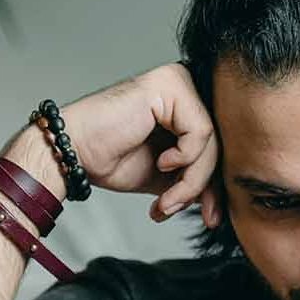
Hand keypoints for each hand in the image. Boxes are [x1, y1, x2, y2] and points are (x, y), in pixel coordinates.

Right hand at [22, 63, 221, 224]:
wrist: (73, 154)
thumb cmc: (111, 158)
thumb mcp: (167, 177)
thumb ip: (196, 180)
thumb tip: (226, 202)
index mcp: (186, 105)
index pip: (218, 147)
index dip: (216, 186)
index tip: (209, 218)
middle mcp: (185, 86)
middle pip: (219, 144)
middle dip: (205, 187)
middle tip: (186, 211)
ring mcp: (178, 81)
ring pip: (212, 141)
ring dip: (192, 181)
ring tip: (166, 200)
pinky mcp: (170, 85)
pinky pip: (200, 131)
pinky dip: (185, 159)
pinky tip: (162, 164)